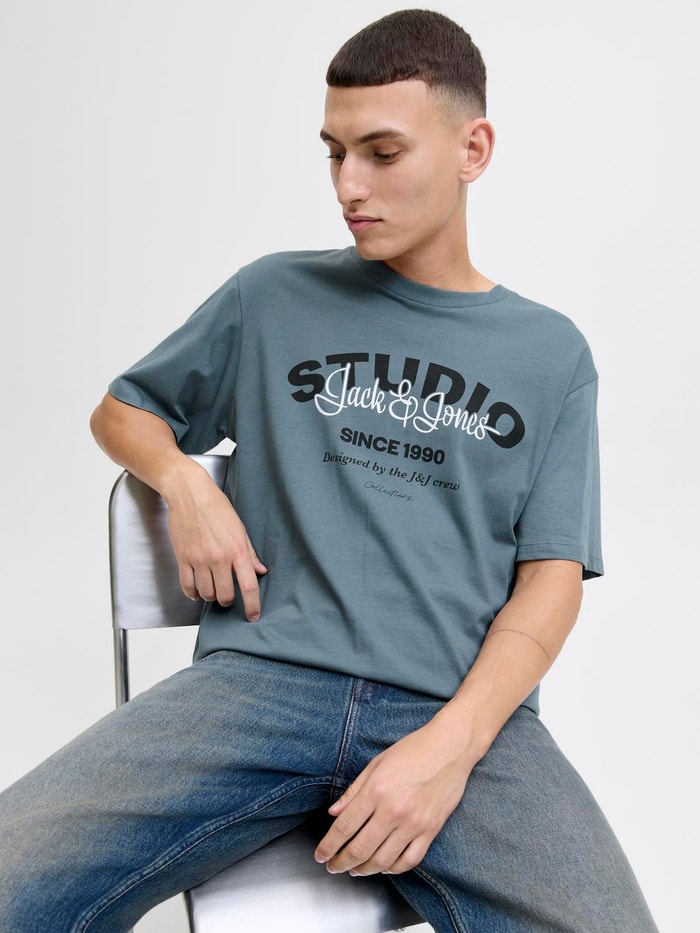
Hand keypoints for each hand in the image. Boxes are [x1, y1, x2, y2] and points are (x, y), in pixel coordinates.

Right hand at [165, 467, 266, 619]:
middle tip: (228, 597)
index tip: (253, 615)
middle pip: (225, 595)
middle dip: (228, 601)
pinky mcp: (183, 558)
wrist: (190, 494)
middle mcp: (219, 558)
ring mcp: (199, 559)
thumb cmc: (216, 507)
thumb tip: (260, 571)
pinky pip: (187, 586)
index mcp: (237, 550)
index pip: (249, 585)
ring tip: (213, 590)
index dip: (252, 605)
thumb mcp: (240, 528)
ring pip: (206, 593)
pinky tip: (197, 590)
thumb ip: (250, 553)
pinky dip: (193, 593)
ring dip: (211, 597)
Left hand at [314, 719, 471, 875]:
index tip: (320, 855)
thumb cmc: (413, 750)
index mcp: (376, 791)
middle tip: (333, 866)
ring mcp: (413, 823)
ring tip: (355, 870)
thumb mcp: (377, 763)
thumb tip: (334, 813)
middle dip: (341, 862)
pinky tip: (384, 866)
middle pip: (360, 849)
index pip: (344, 827)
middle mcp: (392, 811)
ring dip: (364, 870)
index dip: (328, 846)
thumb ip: (354, 790)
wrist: (450, 747)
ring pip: (382, 860)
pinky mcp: (431, 830)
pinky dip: (393, 869)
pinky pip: (409, 860)